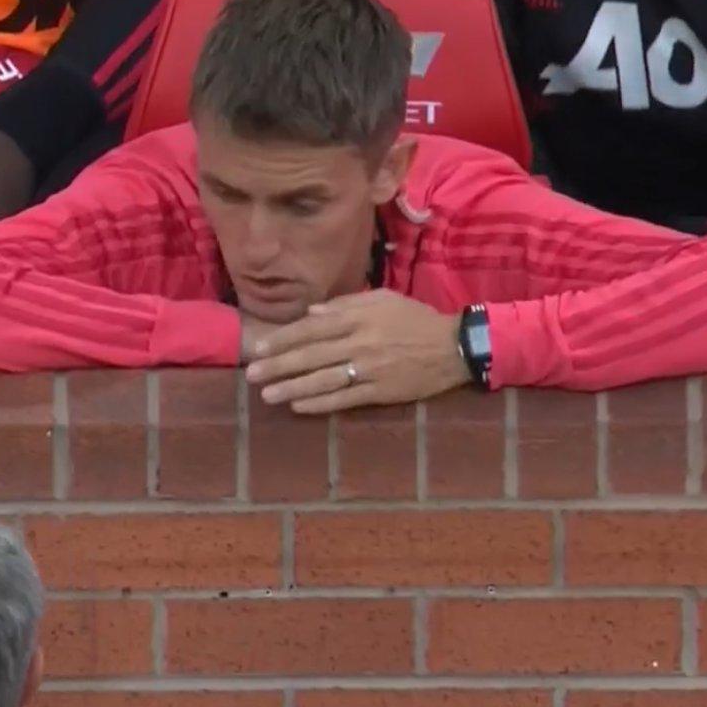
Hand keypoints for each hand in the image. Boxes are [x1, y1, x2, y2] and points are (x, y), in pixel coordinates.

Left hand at [243, 290, 470, 413]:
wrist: (454, 346)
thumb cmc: (414, 319)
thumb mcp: (382, 300)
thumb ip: (345, 304)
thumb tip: (311, 313)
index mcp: (359, 318)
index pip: (313, 328)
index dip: (284, 339)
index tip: (261, 347)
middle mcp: (360, 343)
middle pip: (312, 355)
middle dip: (279, 366)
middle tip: (252, 375)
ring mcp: (370, 369)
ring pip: (324, 380)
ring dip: (292, 388)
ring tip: (267, 395)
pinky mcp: (381, 392)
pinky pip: (345, 398)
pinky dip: (320, 403)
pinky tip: (298, 406)